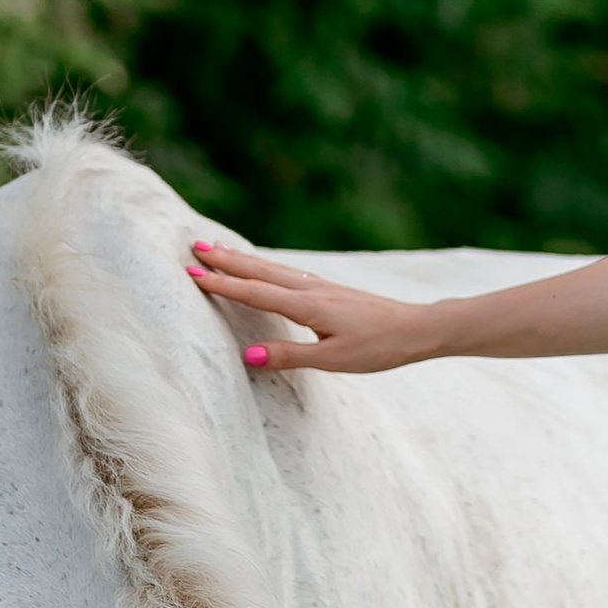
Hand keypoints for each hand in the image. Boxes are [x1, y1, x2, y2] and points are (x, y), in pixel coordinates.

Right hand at [185, 237, 441, 373]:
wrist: (416, 328)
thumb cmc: (378, 347)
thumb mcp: (333, 360)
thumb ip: (289, 356)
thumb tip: (247, 355)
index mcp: (307, 305)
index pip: (255, 292)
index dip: (222, 284)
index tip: (192, 274)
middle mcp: (311, 289)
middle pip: (260, 271)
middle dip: (226, 261)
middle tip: (194, 247)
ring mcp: (321, 287)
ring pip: (274, 269)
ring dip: (244, 259)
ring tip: (219, 249)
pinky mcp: (330, 290)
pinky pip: (289, 273)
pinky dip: (268, 266)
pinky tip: (265, 267)